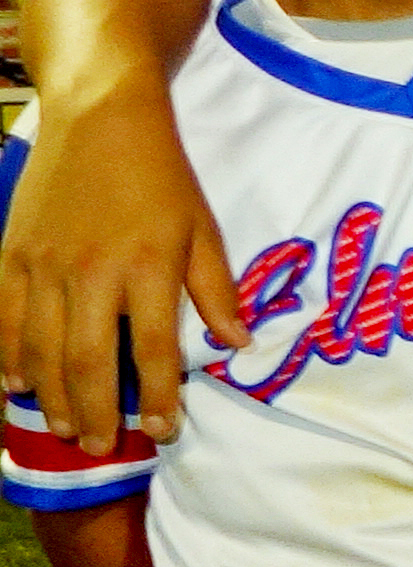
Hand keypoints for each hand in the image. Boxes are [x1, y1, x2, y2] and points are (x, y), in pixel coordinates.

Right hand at [0, 92, 241, 450]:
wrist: (102, 118)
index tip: (163, 433)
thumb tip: (236, 345)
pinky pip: (6, 318)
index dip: (158, 398)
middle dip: (98, 411)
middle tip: (104, 447)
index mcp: (147, 268)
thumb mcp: (203, 229)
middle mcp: (92, 272)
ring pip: (41, 348)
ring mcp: (45, 265)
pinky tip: (19, 387)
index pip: (151, 350)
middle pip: (87, 360)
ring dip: (54, 397)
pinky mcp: (13, 254)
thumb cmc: (162, 177)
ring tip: (68, 430)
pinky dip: (11, 358)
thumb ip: (217, 290)